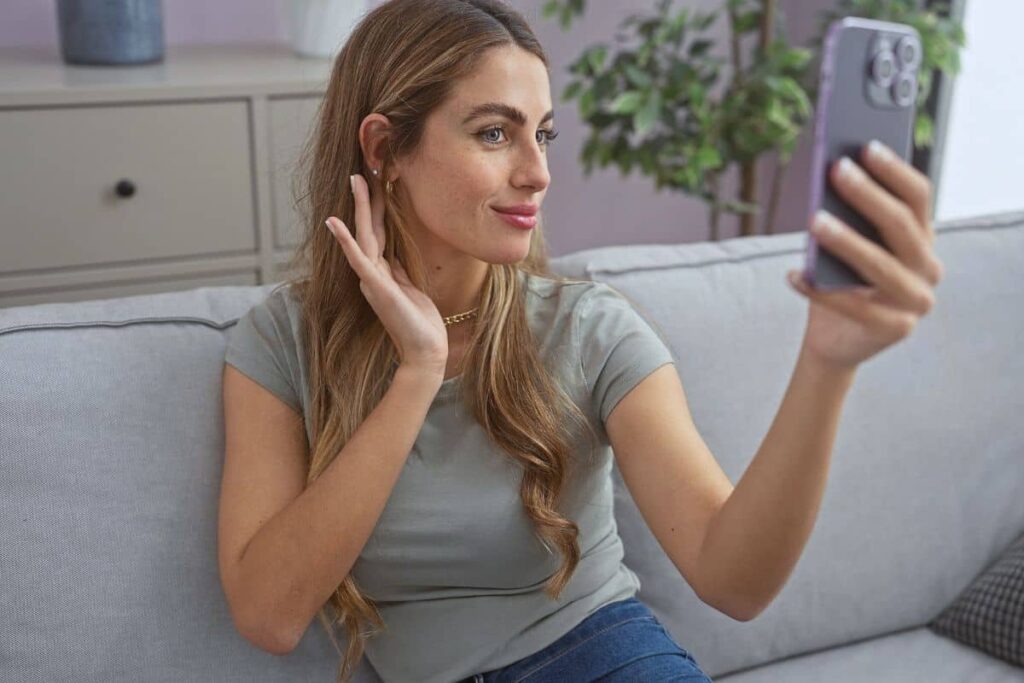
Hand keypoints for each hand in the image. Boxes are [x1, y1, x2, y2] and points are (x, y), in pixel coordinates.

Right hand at [325, 174, 448, 372]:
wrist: (425, 352)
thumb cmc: (420, 325)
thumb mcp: (410, 290)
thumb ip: (398, 273)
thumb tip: (394, 256)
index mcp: (383, 271)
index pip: (379, 231)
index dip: (378, 206)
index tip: (379, 180)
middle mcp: (373, 272)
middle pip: (369, 227)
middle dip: (366, 198)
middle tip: (362, 168)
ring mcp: (373, 279)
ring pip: (364, 235)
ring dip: (359, 207)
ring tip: (356, 180)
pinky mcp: (377, 288)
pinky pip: (359, 259)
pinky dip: (346, 241)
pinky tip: (334, 222)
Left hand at [787, 141, 945, 369]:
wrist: (834, 341)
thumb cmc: (839, 283)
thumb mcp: (845, 246)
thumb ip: (847, 218)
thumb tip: (831, 176)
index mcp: (922, 239)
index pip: (918, 197)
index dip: (894, 170)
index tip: (866, 146)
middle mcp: (929, 268)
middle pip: (902, 225)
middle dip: (867, 195)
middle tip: (837, 170)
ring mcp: (917, 301)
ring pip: (881, 264)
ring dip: (846, 240)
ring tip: (815, 220)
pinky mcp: (896, 329)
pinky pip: (854, 306)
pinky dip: (820, 290)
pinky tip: (794, 274)